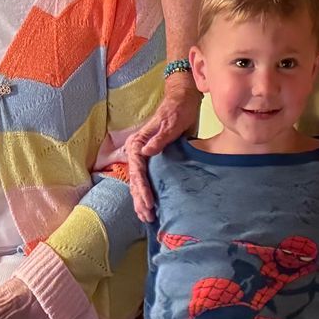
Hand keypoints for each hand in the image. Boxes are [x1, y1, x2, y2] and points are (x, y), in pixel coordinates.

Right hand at [125, 79, 202, 222]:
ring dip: (141, 201)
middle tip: (148, 217)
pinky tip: (150, 208)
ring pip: (138, 183)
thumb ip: (159, 138)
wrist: (184, 100)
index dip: (141, 187)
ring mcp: (144, 157)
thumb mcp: (171, 122)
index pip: (136, 169)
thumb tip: (145, 152)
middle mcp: (137, 151)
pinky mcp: (153, 161)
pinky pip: (146, 180)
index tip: (149, 201)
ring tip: (147, 218)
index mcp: (138, 142)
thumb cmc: (178, 109)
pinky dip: (147, 194)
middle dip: (140, 199)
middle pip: (134, 179)